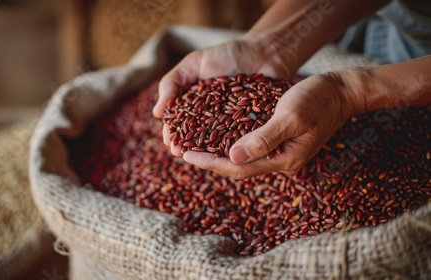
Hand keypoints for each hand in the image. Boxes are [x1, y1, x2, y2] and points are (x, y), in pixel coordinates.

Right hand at [153, 34, 295, 155]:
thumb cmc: (228, 54)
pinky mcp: (252, 127)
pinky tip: (228, 154)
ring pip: (217, 142)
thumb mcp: (195, 63)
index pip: (180, 122)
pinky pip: (241, 139)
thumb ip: (173, 82)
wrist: (266, 51)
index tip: (169, 141)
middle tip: (180, 153)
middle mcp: (212, 117)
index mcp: (196, 105)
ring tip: (200, 158)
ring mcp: (232, 124)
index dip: (173, 132)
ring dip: (206, 152)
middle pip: (196, 135)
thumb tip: (156, 112)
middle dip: (186, 145)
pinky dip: (234, 146)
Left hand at [183, 71, 357, 178]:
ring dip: (219, 153)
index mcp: (284, 159)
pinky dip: (232, 142)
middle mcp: (281, 161)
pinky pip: (251, 146)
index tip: (186, 154)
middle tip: (183, 151)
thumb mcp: (290, 116)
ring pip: (243, 158)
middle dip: (210, 160)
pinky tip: (218, 134)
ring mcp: (282, 152)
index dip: (211, 162)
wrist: (342, 92)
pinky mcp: (281, 141)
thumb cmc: (318, 100)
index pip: (239, 167)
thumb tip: (233, 157)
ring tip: (195, 144)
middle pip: (238, 166)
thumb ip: (264, 138)